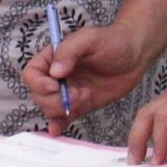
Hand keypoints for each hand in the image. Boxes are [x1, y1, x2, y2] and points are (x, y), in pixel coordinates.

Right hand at [23, 22, 146, 135]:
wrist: (135, 55)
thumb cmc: (113, 40)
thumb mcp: (90, 37)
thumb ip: (70, 50)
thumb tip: (55, 72)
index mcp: (54, 57)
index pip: (31, 73)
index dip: (38, 83)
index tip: (55, 86)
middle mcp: (57, 75)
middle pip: (38, 95)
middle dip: (55, 99)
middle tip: (78, 94)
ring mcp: (68, 91)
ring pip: (49, 108)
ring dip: (62, 109)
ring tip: (84, 97)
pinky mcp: (79, 104)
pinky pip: (62, 118)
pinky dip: (58, 125)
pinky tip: (59, 129)